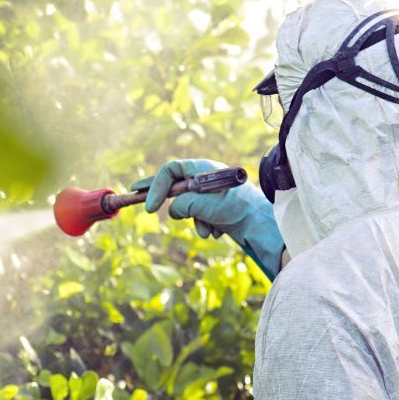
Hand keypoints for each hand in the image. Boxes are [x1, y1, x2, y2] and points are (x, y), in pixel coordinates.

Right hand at [130, 159, 284, 278]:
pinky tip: (219, 230)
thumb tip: (173, 211)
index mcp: (203, 169)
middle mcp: (206, 179)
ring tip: (210, 227)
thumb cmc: (236, 207)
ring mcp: (211, 194)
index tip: (148, 206)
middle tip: (137, 196)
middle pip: (175, 185)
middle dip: (162, 196)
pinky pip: (200, 218)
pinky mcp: (217, 209)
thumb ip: (181, 205)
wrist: (261, 224)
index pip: (171, 170)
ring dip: (195, 221)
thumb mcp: (202, 204)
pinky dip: (206, 226)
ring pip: (188, 208)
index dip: (156, 186)